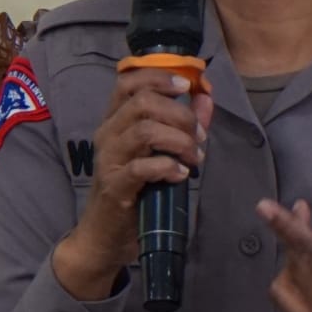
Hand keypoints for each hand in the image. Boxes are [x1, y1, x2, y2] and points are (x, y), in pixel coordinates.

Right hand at [53, 66, 215, 299]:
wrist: (106, 235)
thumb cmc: (134, 190)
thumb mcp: (159, 152)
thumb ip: (183, 123)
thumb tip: (205, 96)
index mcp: (115, 121)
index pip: (128, 82)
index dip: (158, 76)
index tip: (185, 85)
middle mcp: (107, 134)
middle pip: (142, 102)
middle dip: (181, 115)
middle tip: (199, 137)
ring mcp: (108, 160)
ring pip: (144, 130)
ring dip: (179, 141)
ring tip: (195, 158)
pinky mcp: (115, 186)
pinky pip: (143, 167)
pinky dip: (168, 167)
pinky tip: (180, 175)